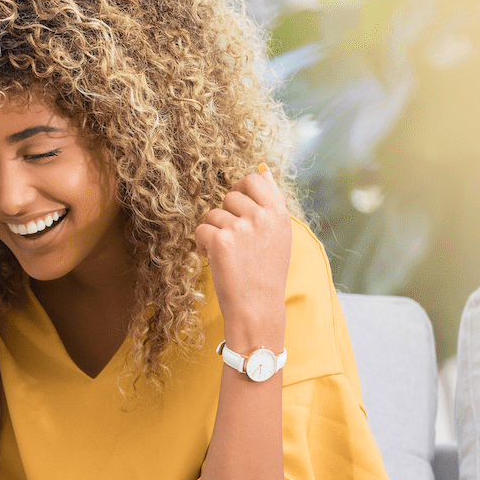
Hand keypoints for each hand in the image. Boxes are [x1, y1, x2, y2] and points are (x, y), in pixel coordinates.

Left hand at [194, 164, 290, 347]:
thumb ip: (270, 203)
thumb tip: (263, 171)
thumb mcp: (277, 236)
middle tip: (232, 239)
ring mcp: (241, 227)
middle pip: (229, 195)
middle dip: (225, 215)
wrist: (257, 308)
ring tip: (227, 255)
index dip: (240, 189)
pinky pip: (200, 230)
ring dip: (213, 233)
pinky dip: (202, 246)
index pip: (254, 179)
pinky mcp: (221, 240)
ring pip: (212, 214)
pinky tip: (215, 261)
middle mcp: (262, 216)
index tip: (236, 206)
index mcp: (279, 214)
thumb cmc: (265, 274)